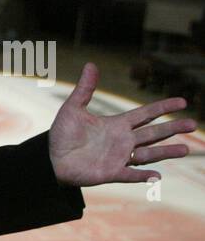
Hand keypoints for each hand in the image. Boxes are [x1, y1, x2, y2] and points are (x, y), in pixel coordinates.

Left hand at [49, 63, 195, 186]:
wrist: (50, 158)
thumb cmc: (62, 134)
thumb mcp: (73, 109)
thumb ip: (85, 89)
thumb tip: (91, 64)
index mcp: (117, 125)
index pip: (146, 114)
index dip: (163, 107)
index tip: (182, 102)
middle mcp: (123, 141)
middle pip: (153, 133)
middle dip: (173, 128)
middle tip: (192, 124)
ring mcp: (118, 157)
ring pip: (148, 154)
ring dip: (166, 151)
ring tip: (186, 150)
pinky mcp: (110, 173)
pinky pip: (130, 175)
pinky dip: (143, 176)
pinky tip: (157, 176)